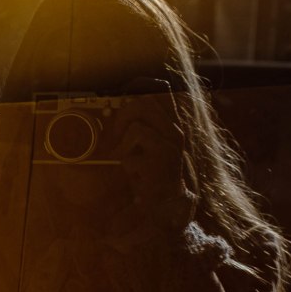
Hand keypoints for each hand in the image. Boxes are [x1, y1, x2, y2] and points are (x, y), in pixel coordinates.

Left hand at [111, 78, 196, 237]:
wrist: (173, 203)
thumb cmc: (158, 174)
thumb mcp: (155, 146)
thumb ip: (145, 126)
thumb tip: (122, 107)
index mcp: (173, 125)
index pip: (161, 94)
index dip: (139, 88)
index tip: (124, 94)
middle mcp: (174, 133)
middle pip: (143, 104)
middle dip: (123, 115)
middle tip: (116, 134)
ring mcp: (168, 148)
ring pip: (136, 128)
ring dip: (122, 143)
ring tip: (124, 157)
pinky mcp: (158, 164)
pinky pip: (129, 155)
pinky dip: (124, 163)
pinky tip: (133, 173)